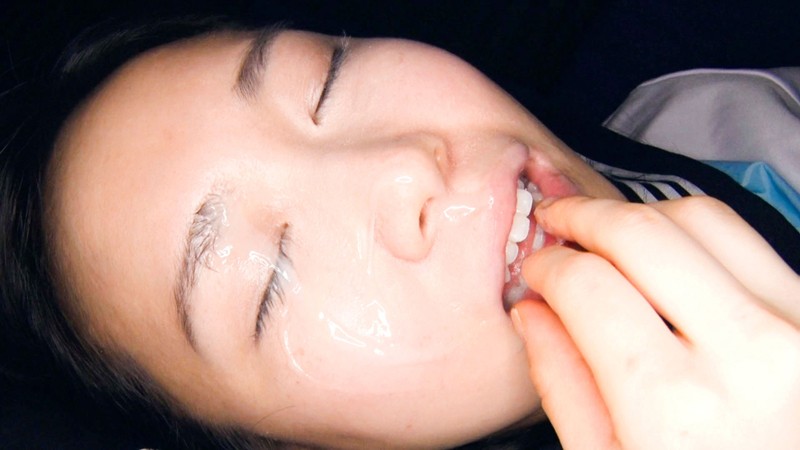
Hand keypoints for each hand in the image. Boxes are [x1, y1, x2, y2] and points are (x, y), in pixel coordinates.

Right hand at [511, 196, 799, 448]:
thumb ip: (563, 385)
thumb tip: (532, 309)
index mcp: (678, 408)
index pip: (587, 286)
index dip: (547, 267)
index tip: (536, 271)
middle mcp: (750, 357)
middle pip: (642, 233)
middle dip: (584, 216)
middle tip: (557, 222)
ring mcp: (799, 330)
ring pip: (702, 218)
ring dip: (640, 217)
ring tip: (608, 236)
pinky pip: (748, 243)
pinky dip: (694, 238)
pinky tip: (666, 259)